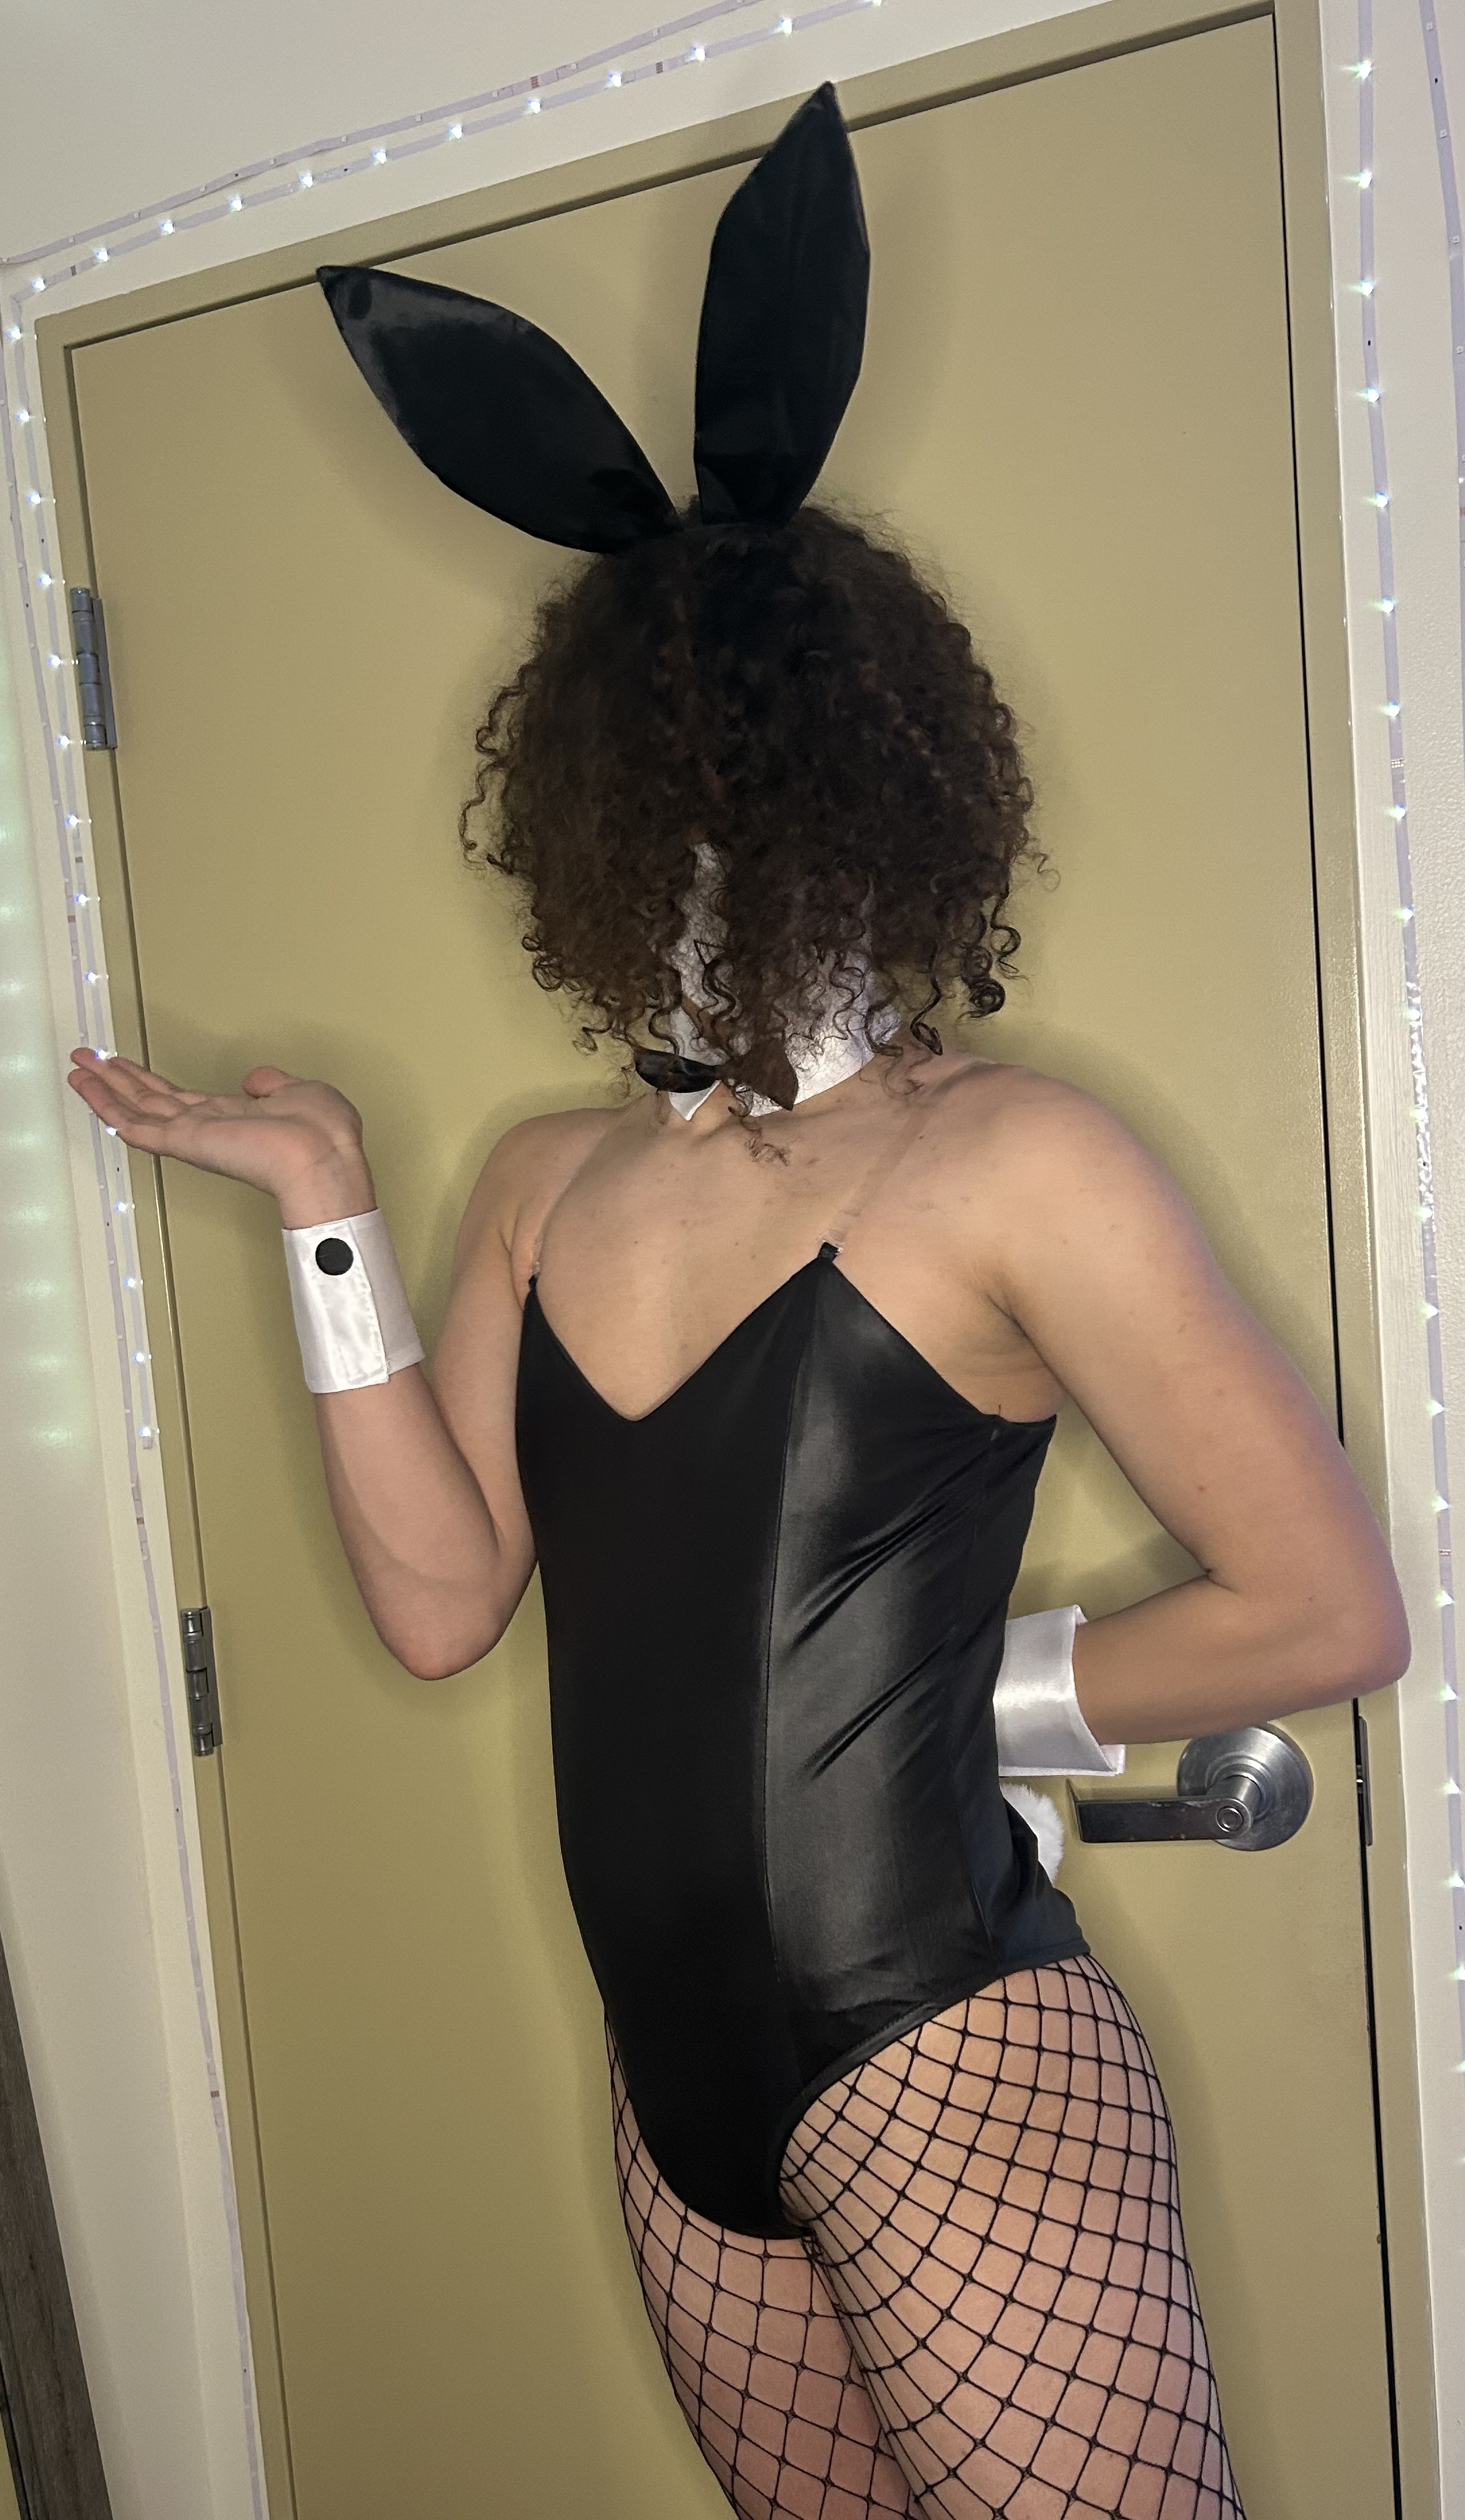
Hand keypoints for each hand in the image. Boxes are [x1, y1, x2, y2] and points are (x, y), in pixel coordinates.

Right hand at [66, 1050, 375, 1224]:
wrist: (321, 1157)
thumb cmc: (322, 1135)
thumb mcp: (299, 1092)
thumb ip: (272, 1084)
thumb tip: (256, 1079)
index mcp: (234, 1118)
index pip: (180, 1100)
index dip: (150, 1083)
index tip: (128, 1068)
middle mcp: (209, 1128)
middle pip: (150, 1102)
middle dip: (116, 1080)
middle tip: (87, 1062)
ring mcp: (194, 1136)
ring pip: (136, 1110)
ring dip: (104, 1088)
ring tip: (77, 1069)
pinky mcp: (185, 1142)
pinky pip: (138, 1125)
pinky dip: (109, 1106)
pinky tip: (89, 1091)